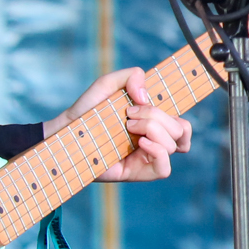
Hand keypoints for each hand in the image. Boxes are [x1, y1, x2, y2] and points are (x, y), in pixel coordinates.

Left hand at [46, 67, 192, 181]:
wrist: (66, 131)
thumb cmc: (86, 111)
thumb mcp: (107, 84)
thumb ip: (130, 76)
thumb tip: (145, 96)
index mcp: (152, 123)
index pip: (182, 126)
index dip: (181, 117)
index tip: (155, 104)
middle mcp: (153, 141)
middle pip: (179, 130)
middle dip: (157, 115)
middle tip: (130, 114)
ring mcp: (145, 158)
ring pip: (174, 146)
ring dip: (154, 129)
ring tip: (129, 126)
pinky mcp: (136, 173)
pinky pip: (164, 169)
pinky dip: (158, 151)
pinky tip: (141, 143)